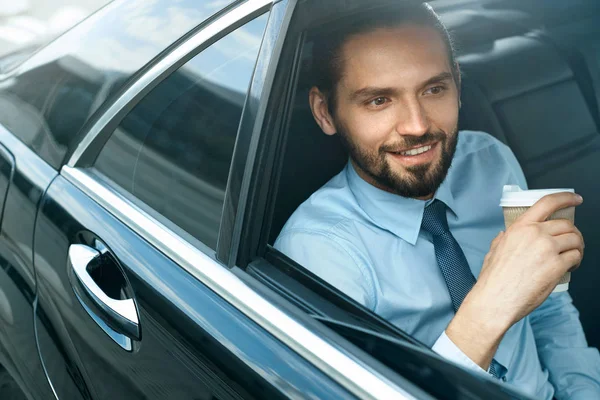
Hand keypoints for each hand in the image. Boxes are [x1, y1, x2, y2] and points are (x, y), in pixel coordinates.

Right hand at [446, 192, 583, 368]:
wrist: (496, 299)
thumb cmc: (493, 279)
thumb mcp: (494, 250)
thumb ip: (503, 239)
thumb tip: (505, 236)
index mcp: (520, 228)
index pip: (547, 203)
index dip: (565, 198)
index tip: (575, 199)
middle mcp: (535, 234)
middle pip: (567, 225)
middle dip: (573, 233)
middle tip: (571, 242)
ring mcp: (548, 249)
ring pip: (575, 240)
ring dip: (578, 247)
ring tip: (572, 256)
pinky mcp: (557, 266)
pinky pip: (576, 257)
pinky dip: (576, 261)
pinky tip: (570, 267)